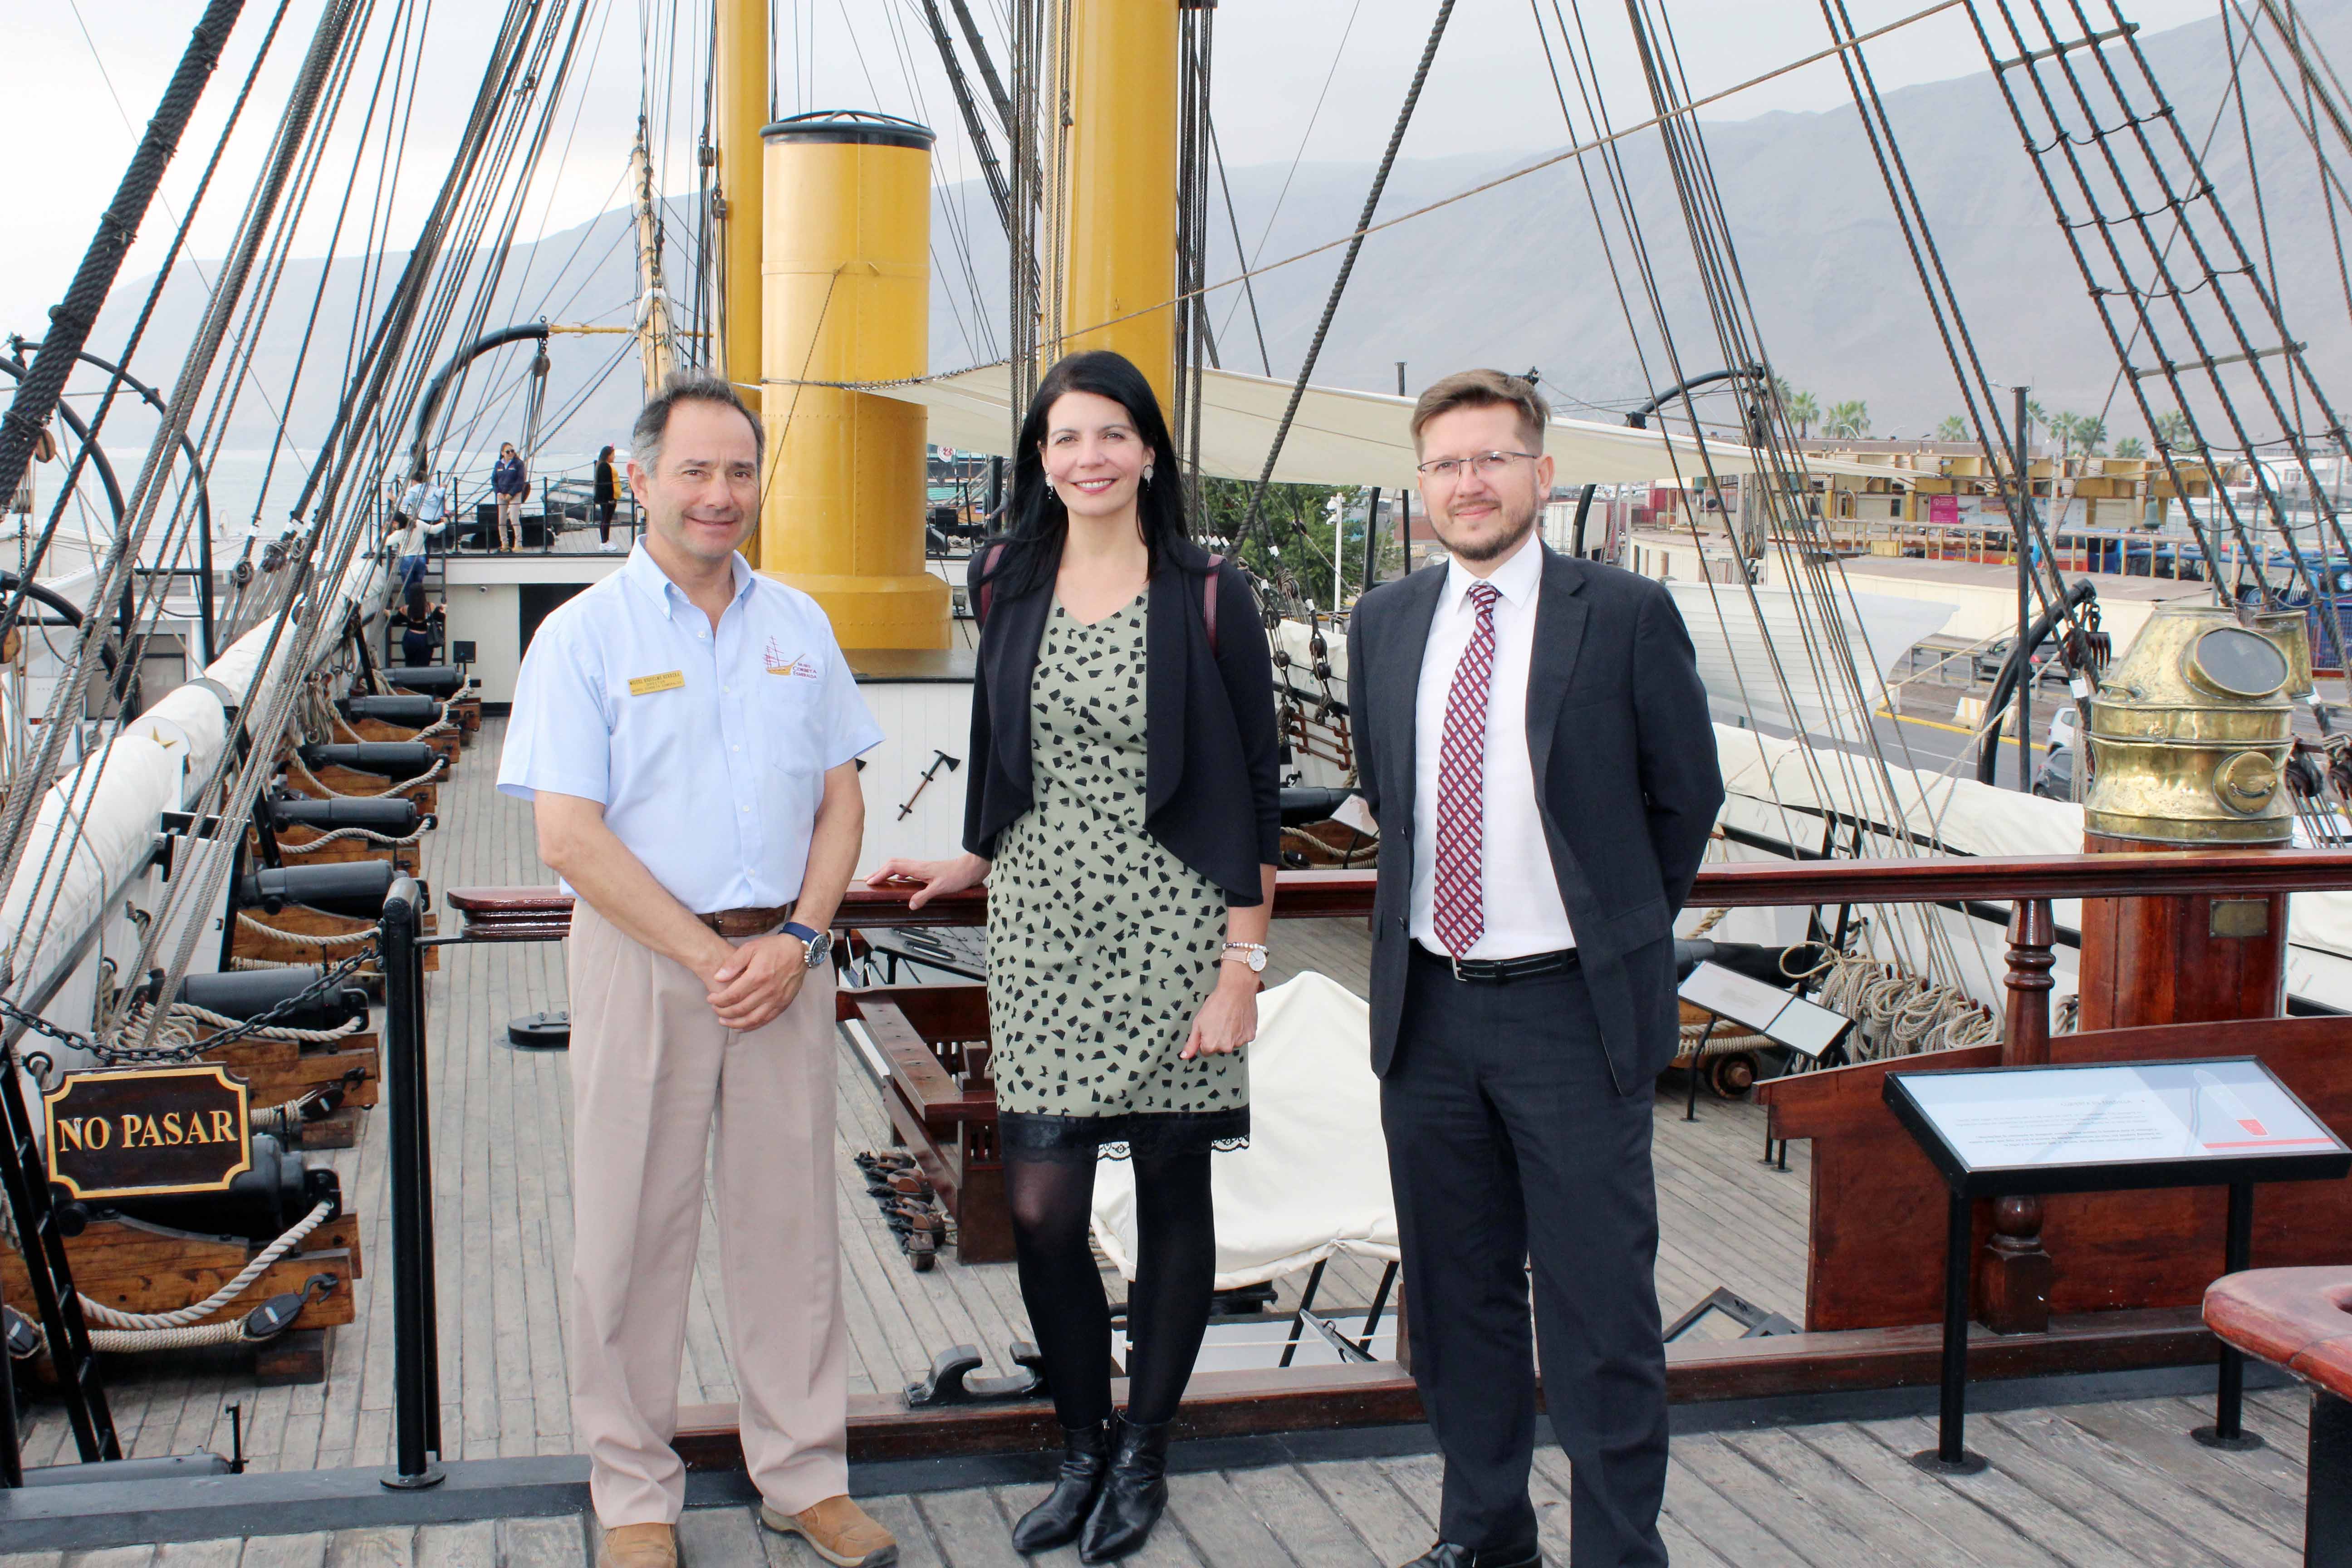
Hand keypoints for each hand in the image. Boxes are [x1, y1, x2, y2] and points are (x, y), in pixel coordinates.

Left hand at [704, 932, 807, 1030]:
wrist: (799, 951)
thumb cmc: (773, 948)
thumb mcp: (750, 947)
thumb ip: (733, 963)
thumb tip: (718, 977)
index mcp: (758, 976)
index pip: (733, 995)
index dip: (719, 1000)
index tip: (710, 998)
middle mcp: (767, 991)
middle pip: (740, 1009)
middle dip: (723, 1011)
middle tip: (715, 1008)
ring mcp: (776, 999)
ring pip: (752, 1019)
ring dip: (735, 1023)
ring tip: (724, 1021)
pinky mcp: (783, 1004)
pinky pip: (765, 1020)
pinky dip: (751, 1026)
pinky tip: (741, 1026)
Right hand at [866, 853, 987, 910]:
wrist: (970, 868)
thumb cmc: (957, 875)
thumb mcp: (940, 888)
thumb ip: (924, 896)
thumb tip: (910, 905)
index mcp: (918, 868)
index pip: (893, 867)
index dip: (880, 874)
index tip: (870, 882)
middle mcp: (918, 865)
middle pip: (893, 864)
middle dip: (879, 871)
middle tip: (868, 880)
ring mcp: (922, 867)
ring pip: (899, 866)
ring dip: (887, 872)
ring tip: (878, 880)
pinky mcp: (927, 871)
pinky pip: (907, 870)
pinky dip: (898, 875)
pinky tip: (898, 882)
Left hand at [1183, 968, 1257, 1059]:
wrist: (1236, 991)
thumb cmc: (1218, 1003)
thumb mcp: (1198, 1022)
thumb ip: (1192, 1042)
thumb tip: (1185, 1055)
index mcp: (1211, 1045)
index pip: (1206, 1051)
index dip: (1206, 1039)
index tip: (1209, 1028)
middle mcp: (1226, 1047)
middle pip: (1220, 1048)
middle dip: (1218, 1038)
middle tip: (1219, 1022)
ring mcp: (1240, 1042)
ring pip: (1232, 1042)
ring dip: (1230, 1034)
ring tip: (1228, 1019)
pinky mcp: (1250, 1036)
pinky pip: (1243, 1037)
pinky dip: (1241, 1031)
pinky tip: (1237, 1020)